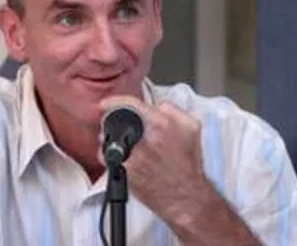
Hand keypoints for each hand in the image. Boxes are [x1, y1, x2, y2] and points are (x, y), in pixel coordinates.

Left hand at [99, 95, 261, 245]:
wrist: (185, 196)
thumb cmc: (188, 165)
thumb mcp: (191, 128)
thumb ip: (172, 110)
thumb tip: (155, 106)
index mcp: (160, 125)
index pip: (129, 104)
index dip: (113, 101)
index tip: (105, 103)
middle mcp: (143, 139)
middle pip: (113, 122)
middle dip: (111, 121)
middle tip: (115, 125)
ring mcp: (131, 156)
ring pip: (107, 140)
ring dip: (109, 139)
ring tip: (120, 142)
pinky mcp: (124, 172)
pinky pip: (107, 158)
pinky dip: (108, 155)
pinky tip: (120, 156)